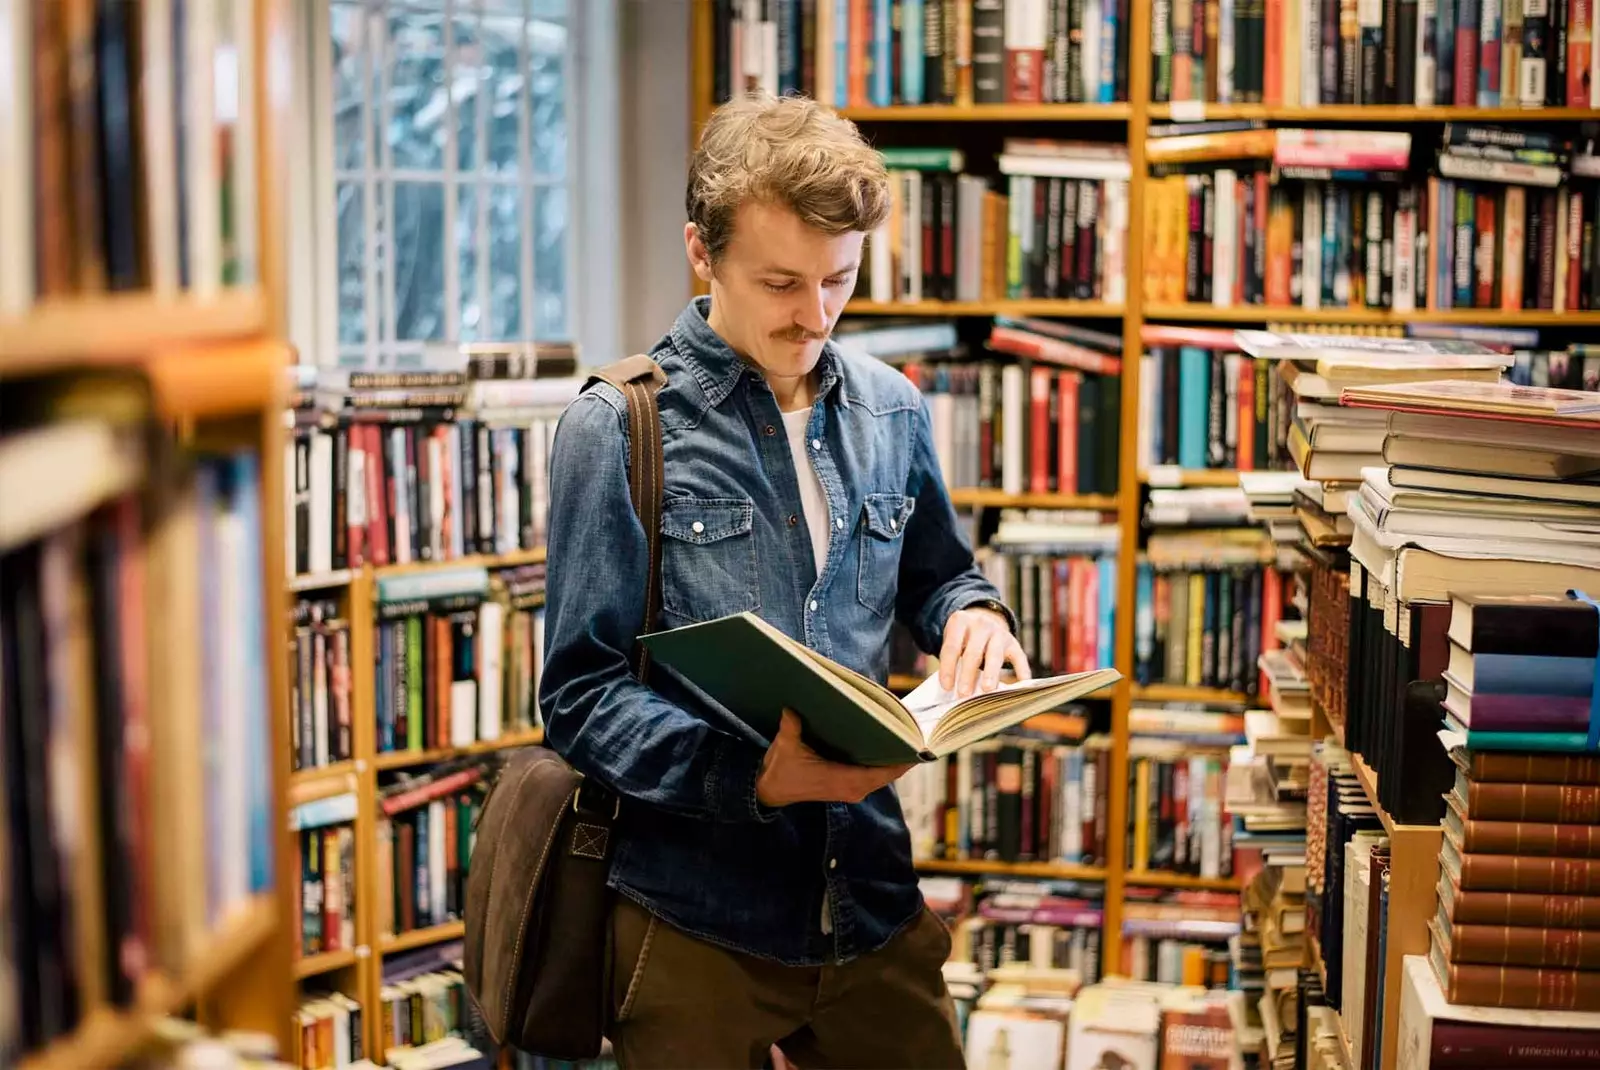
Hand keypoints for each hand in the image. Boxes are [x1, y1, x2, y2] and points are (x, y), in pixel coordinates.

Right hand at [756, 710, 912, 807]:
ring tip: (906, 733)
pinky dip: (883, 762)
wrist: (771, 790)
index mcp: (845, 780)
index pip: (885, 772)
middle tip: (916, 729)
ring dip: (895, 758)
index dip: (904, 759)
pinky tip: (887, 744)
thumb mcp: (785, 746)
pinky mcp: (848, 787)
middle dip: (903, 754)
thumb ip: (791, 728)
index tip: (920, 742)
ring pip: (884, 775)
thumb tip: (792, 708)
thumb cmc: (781, 771)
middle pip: (890, 773)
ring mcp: (852, 789)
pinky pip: (875, 775)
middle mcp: (854, 789)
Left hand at [937, 606, 1030, 697]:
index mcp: (960, 622)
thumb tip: (950, 690)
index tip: (946, 687)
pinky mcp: (1013, 643)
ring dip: (991, 673)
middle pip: (973, 652)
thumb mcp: (952, 640)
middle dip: (968, 674)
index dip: (948, 668)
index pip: (952, 647)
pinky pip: (1019, 658)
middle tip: (964, 693)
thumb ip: (951, 659)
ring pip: (995, 655)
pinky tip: (1021, 686)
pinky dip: (1021, 672)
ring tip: (987, 690)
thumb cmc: (962, 638)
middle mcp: (981, 625)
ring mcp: (999, 633)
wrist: (981, 621)